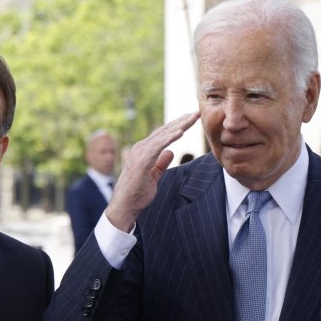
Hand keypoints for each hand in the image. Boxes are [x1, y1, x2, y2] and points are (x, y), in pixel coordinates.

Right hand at [105, 111, 199, 231]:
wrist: (124, 207)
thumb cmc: (137, 194)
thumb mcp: (154, 176)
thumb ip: (160, 164)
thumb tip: (170, 152)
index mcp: (144, 151)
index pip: (163, 135)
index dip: (177, 126)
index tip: (191, 120)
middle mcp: (141, 148)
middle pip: (164, 131)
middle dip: (181, 121)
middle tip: (196, 113)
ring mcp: (140, 153)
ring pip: (163, 135)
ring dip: (179, 125)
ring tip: (193, 117)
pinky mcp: (141, 160)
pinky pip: (158, 146)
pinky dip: (169, 138)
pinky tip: (181, 131)